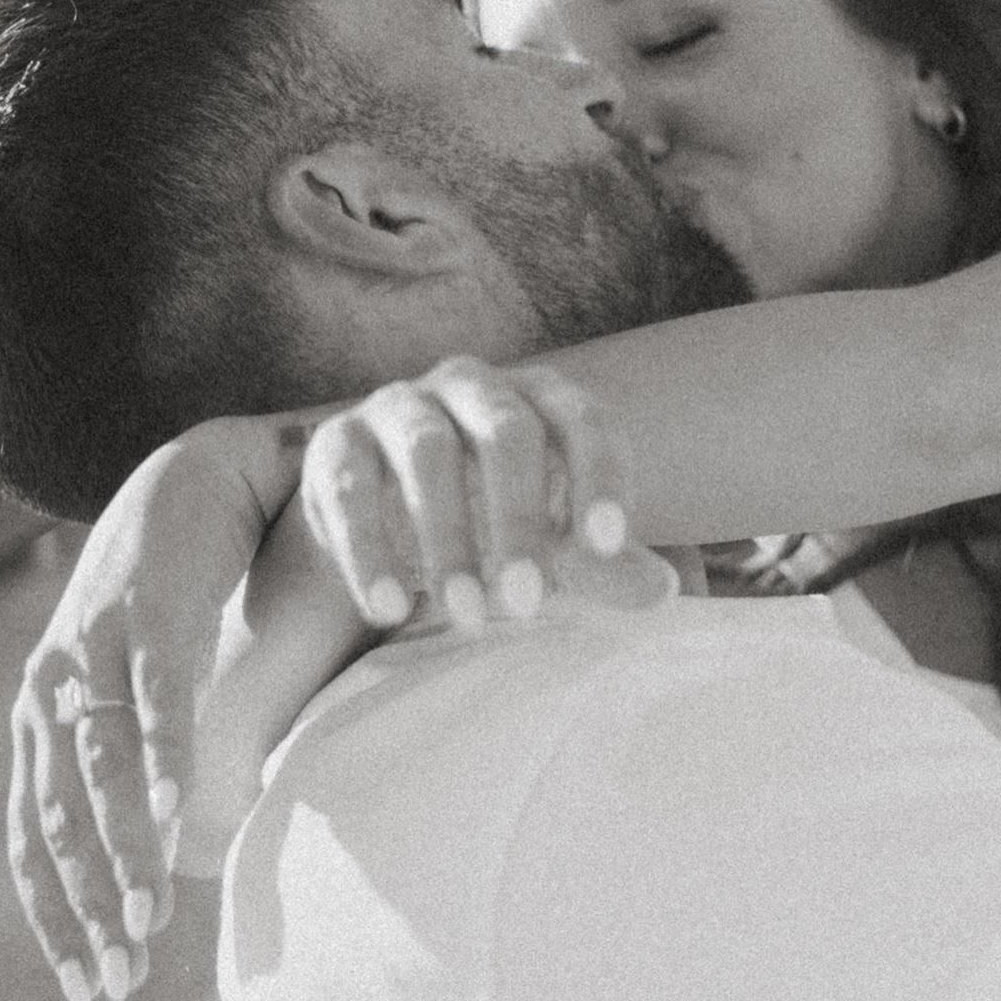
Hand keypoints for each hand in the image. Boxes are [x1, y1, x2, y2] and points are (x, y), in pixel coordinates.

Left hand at [8, 416, 302, 1000]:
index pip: (37, 839)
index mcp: (49, 717)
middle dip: (91, 907)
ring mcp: (92, 649)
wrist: (203, 473)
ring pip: (95, 772)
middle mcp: (52, 690)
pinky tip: (169, 809)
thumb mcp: (158, 686)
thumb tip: (190, 844)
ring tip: (150, 914)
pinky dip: (158, 757)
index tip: (98, 981)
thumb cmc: (186, 589)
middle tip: (123, 974)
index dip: (62, 916)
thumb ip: (153, 755)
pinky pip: (151, 695)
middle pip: (58, 823)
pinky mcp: (146, 608)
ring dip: (121, 852)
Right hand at [299, 356, 633, 629]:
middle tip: (527, 603)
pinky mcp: (337, 441)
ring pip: (427, 453)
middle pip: (506, 432)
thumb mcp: (554, 540)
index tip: (607, 546)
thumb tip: (662, 591)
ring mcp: (401, 405)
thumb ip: (604, 564)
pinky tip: (389, 608)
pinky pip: (350, 489)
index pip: (584, 421)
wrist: (386, 510)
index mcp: (541, 396)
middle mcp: (473, 385)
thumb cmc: (496, 516)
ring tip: (466, 615)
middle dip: (519, 520)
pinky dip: (370, 551)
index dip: (599, 477)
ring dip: (448, 540)